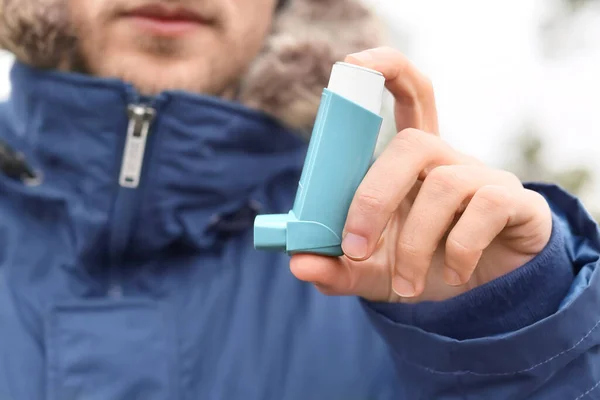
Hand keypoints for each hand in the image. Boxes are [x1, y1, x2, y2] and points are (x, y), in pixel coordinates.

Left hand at [290, 47, 552, 302]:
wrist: (484, 295)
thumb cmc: (424, 268)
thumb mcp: (375, 273)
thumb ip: (338, 269)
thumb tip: (298, 264)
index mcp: (411, 164)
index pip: (408, 96)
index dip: (388, 69)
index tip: (353, 63)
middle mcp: (447, 159)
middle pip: (412, 144)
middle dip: (373, 198)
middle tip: (355, 248)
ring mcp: (484, 177)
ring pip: (446, 184)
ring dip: (414, 243)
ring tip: (405, 285)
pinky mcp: (514, 202)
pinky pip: (486, 208)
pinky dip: (459, 249)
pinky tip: (452, 276)